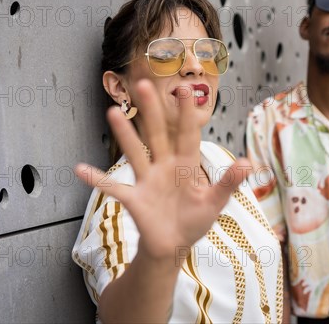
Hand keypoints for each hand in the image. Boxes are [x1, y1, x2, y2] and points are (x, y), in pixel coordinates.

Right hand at [75, 79, 249, 261]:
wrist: (174, 245)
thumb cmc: (194, 221)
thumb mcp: (215, 203)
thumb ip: (229, 183)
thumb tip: (249, 163)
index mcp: (187, 166)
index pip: (188, 135)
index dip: (187, 113)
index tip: (185, 89)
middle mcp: (165, 167)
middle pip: (158, 134)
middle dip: (152, 110)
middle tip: (144, 84)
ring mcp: (147, 181)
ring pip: (135, 152)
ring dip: (124, 134)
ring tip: (112, 111)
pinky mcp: (134, 198)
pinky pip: (113, 187)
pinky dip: (97, 179)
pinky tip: (79, 169)